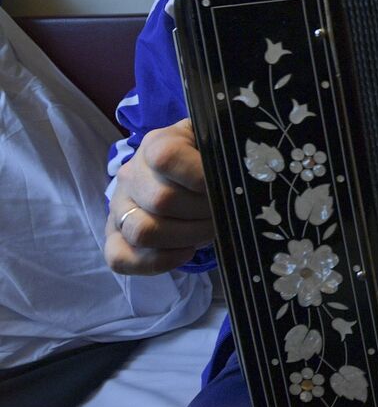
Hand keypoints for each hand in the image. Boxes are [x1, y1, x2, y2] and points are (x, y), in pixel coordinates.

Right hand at [104, 119, 213, 273]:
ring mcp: (119, 206)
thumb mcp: (215, 144)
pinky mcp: (115, 234)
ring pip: (142, 231)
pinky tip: (186, 253)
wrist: (182, 171)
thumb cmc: (205, 158)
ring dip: (185, 237)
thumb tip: (234, 174)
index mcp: (157, 144)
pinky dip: (156, 262)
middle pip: (162, 200)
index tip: (223, 186)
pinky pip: (120, 258)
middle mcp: (132, 174)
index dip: (199, 176)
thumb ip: (222, 152)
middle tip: (224, 212)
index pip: (166, 157)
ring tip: (209, 230)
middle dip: (203, 212)